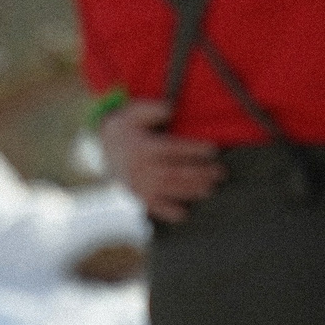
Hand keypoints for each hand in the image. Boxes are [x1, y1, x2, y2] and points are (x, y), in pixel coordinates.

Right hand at [100, 101, 225, 223]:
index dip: (193, 150)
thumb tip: (170, 109)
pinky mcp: (137, 195)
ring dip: (190, 191)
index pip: (172, 149)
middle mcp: (141, 168)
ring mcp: (138, 184)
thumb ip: (152, 109)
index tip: (212, 150)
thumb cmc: (127, 126)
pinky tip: (184, 215)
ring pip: (168, 190)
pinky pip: (152, 206)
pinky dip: (167, 212)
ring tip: (210, 190)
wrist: (103, 145)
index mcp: (143, 147)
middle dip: (199, 174)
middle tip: (220, 173)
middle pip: (174, 172)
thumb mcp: (135, 112)